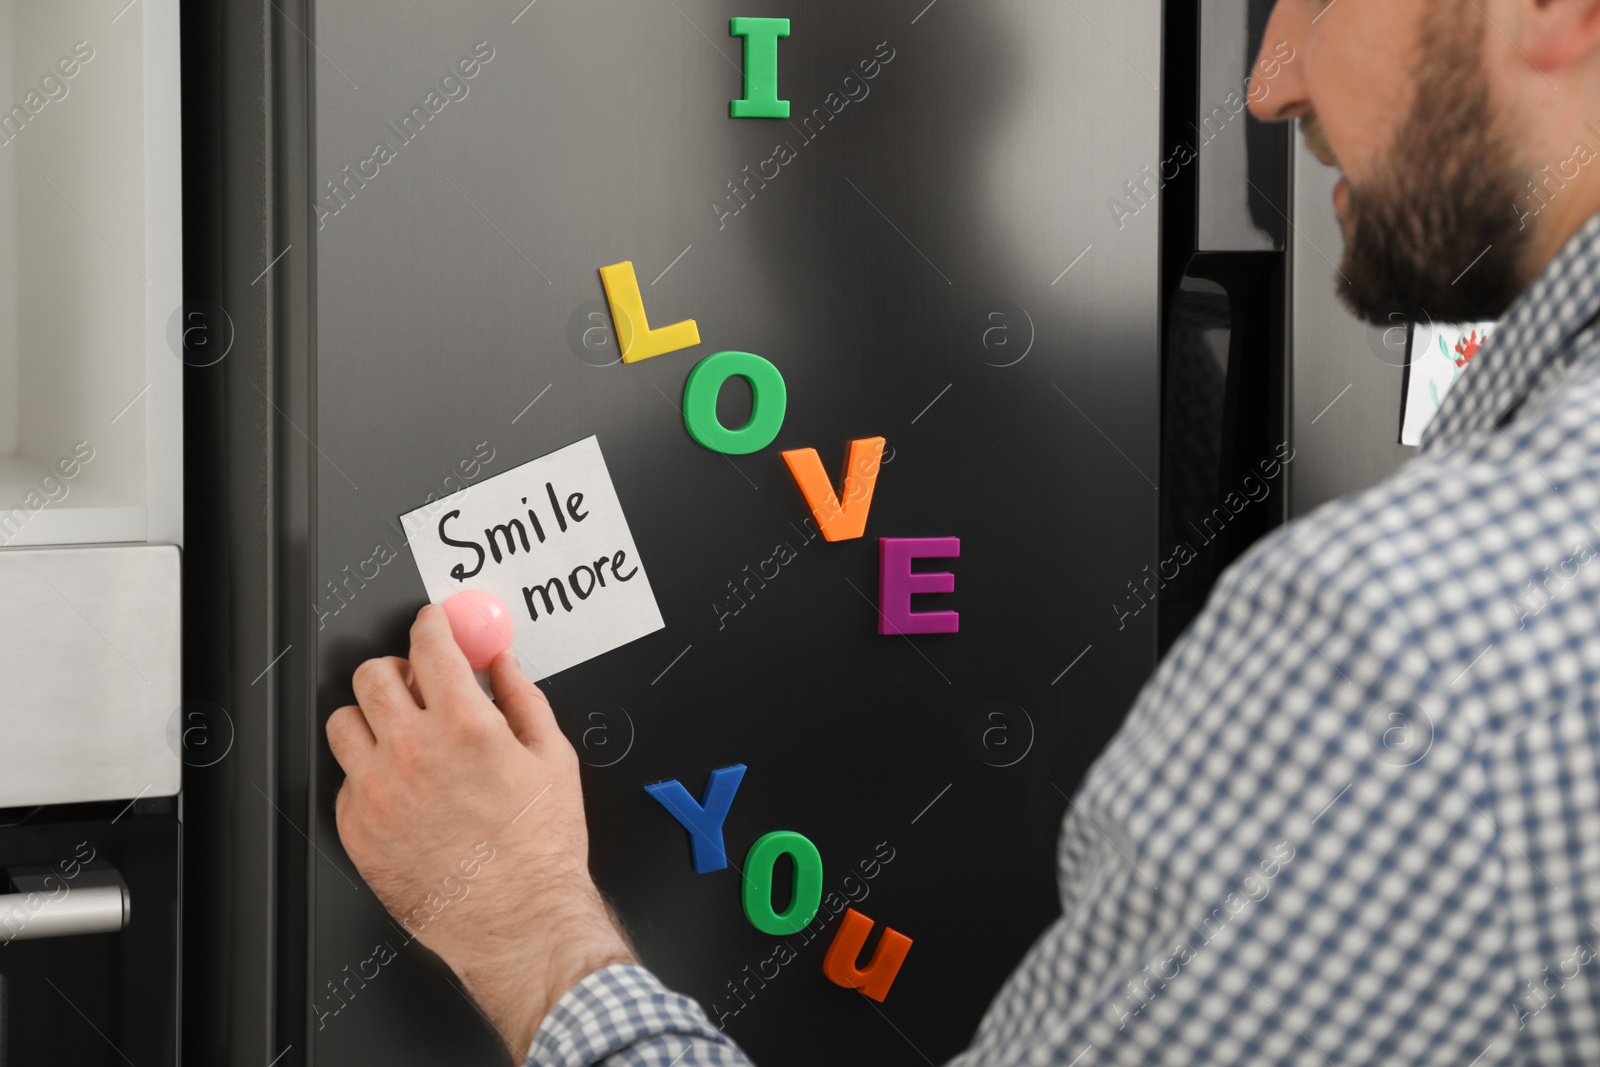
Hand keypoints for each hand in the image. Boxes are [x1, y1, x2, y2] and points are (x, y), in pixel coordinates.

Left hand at [326, 604, 635, 1059]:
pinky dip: (368, 772)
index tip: (433, 626)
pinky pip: (344, 779)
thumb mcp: (552, 757)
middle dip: (397, 668)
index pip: (429, 645)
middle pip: (373, 674)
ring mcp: (376, 791)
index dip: (431, 625)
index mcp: (464, 725)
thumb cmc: (539, 849)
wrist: (517, 920)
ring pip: (343, 721)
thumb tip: (502, 662)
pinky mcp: (357, 828)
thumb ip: (521, 696)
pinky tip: (401, 787)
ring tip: (401, 734)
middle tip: (418, 682)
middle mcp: (412, 751)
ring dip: (372, 717)